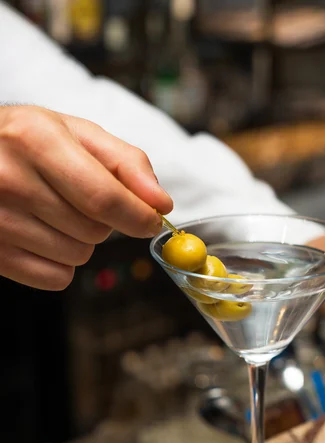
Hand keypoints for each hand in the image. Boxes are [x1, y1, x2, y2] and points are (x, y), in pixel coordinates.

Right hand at [0, 106, 171, 289]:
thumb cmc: (25, 142)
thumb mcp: (74, 132)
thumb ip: (125, 162)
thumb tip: (160, 203)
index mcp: (36, 140)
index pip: (105, 198)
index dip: (138, 217)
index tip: (150, 221)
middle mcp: (11, 180)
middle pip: (95, 232)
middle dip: (102, 221)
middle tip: (75, 198)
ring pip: (78, 256)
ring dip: (79, 241)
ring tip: (51, 212)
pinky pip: (55, 278)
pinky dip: (58, 262)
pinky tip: (39, 234)